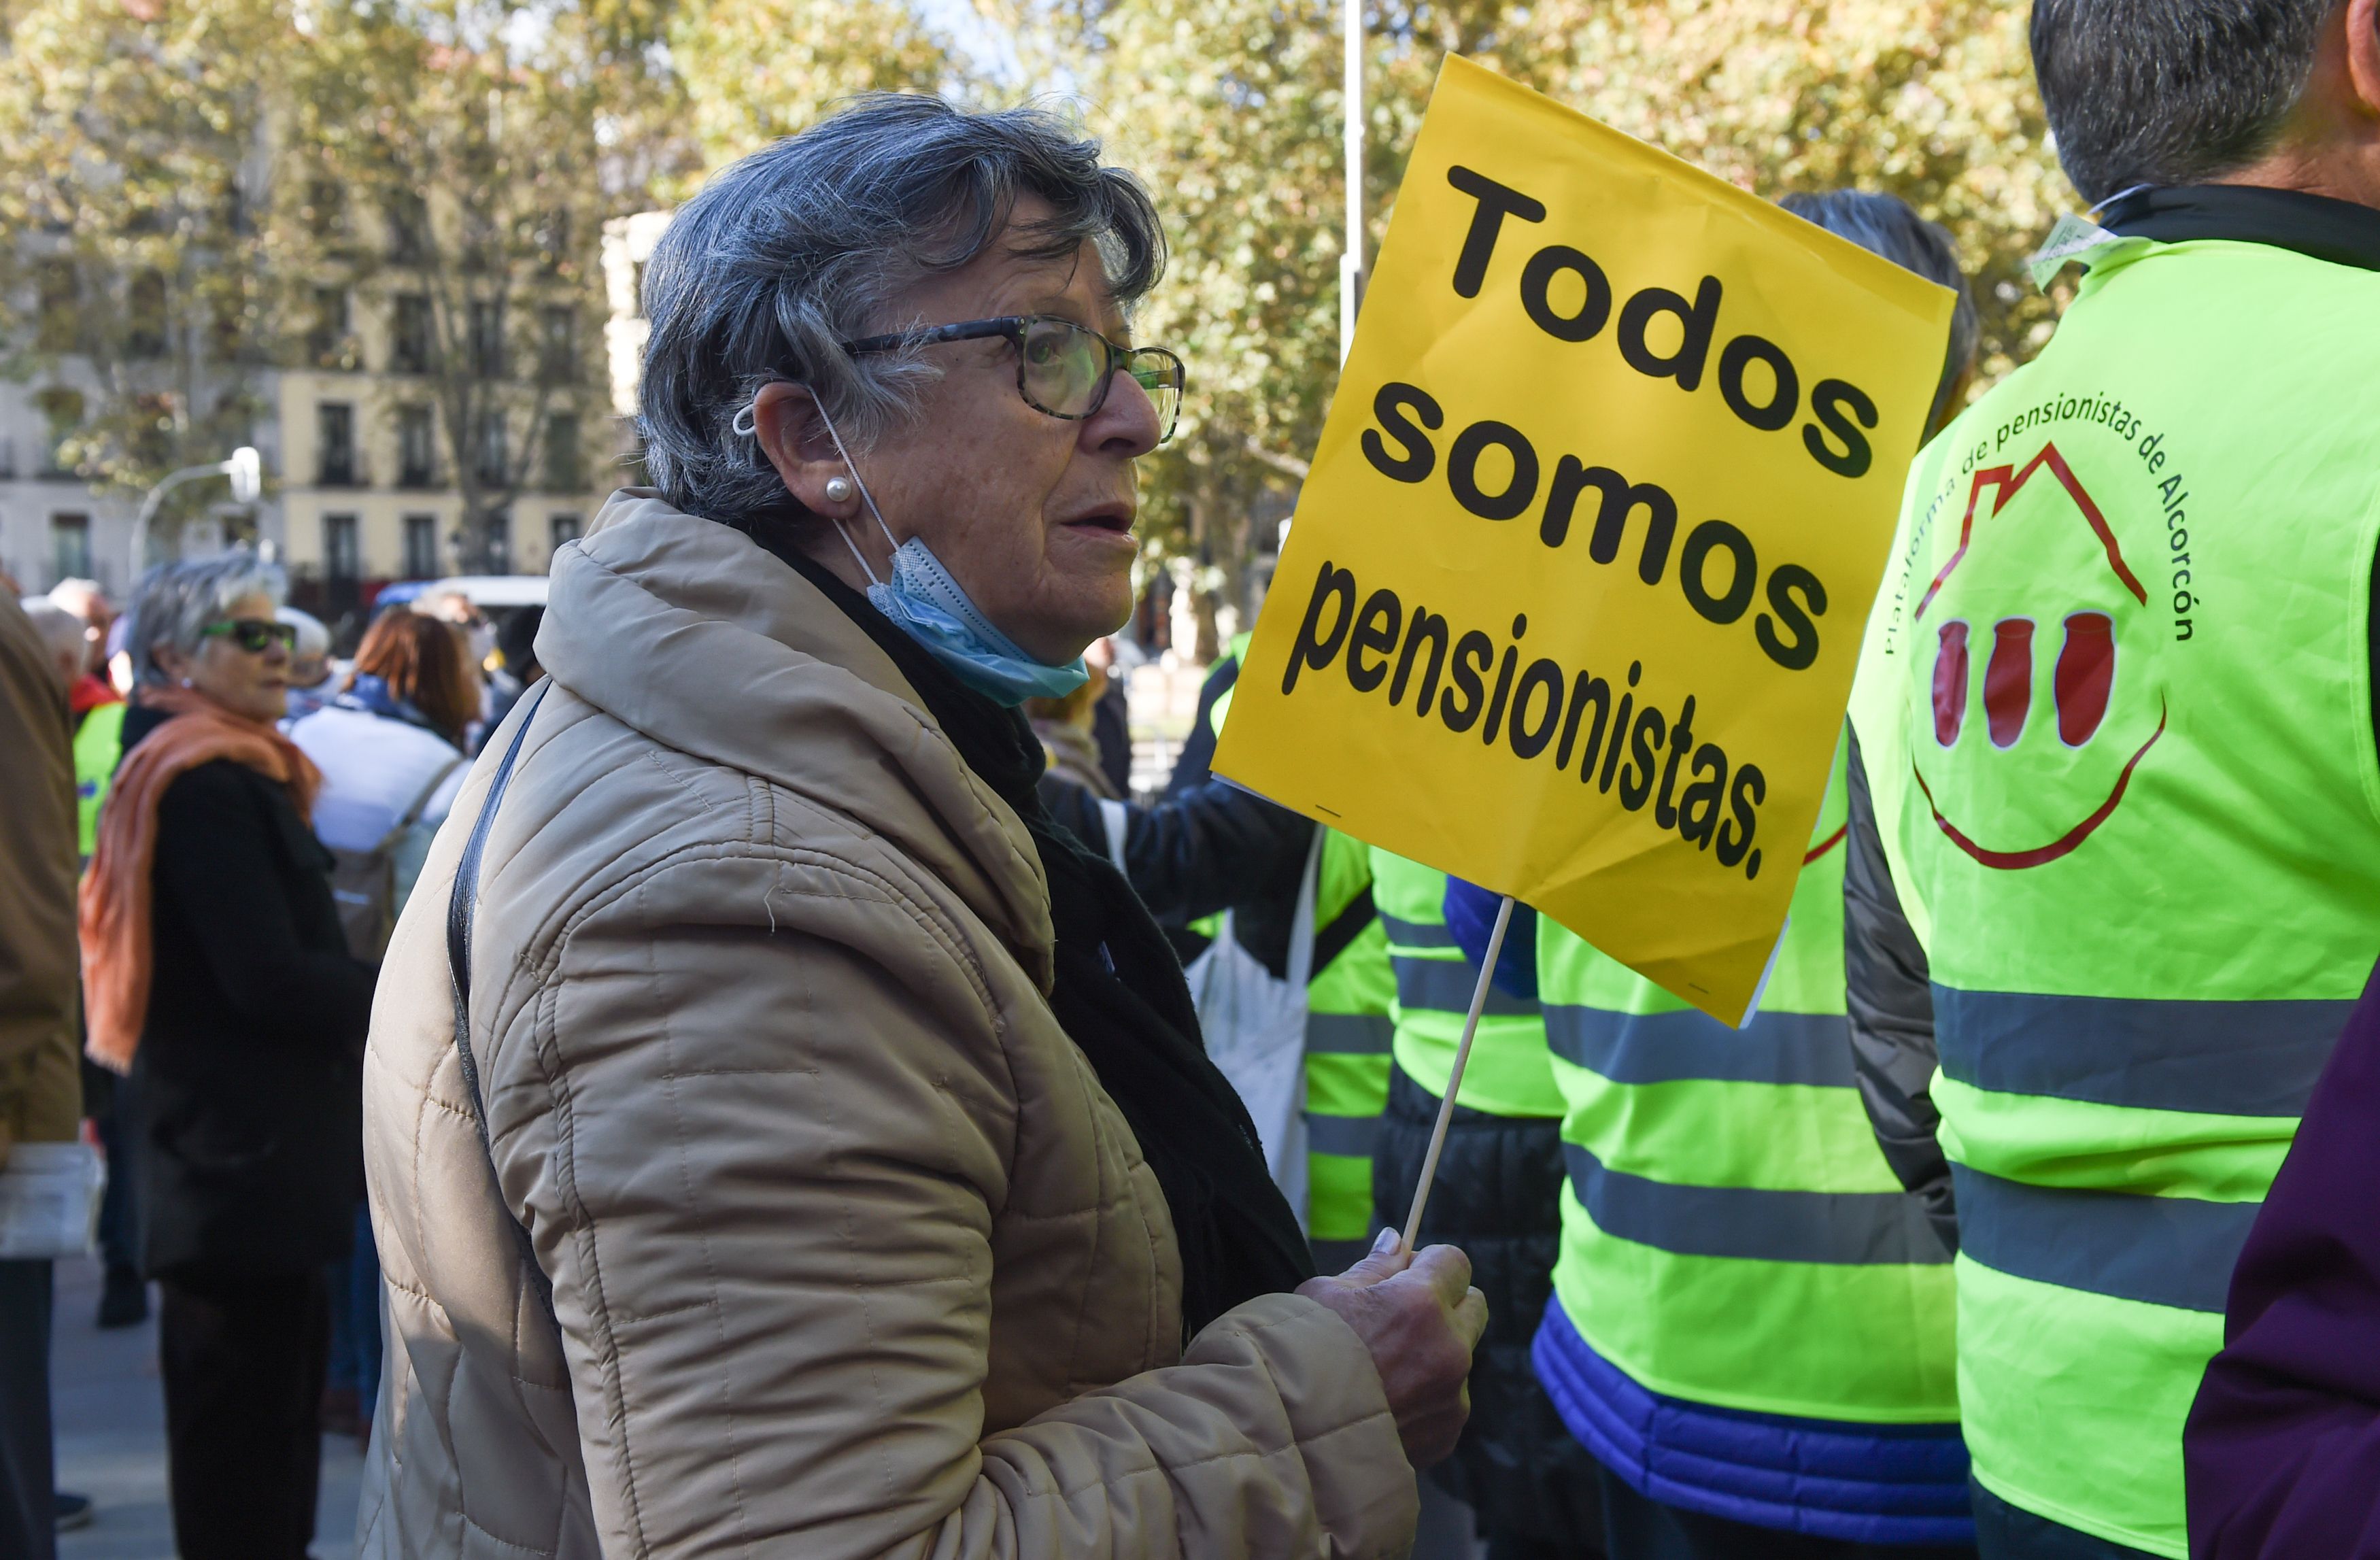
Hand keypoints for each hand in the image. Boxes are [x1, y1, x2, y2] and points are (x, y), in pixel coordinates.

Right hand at [1296, 1229, 1486, 1468]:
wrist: (1290, 1437)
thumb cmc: (1300, 1354)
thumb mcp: (1326, 1295)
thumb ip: (1373, 1268)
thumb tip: (1397, 1241)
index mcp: (1420, 1303)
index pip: (1455, 1261)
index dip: (1430, 1263)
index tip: (1408, 1273)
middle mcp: (1449, 1347)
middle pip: (1474, 1306)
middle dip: (1446, 1304)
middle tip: (1401, 1316)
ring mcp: (1452, 1395)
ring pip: (1458, 1357)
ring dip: (1433, 1354)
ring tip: (1382, 1370)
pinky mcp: (1447, 1432)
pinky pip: (1447, 1400)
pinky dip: (1425, 1397)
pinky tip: (1384, 1404)